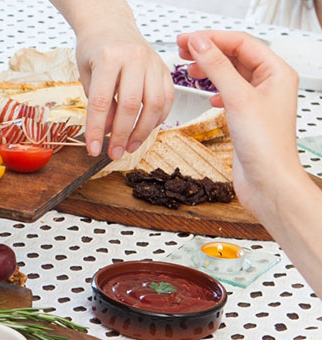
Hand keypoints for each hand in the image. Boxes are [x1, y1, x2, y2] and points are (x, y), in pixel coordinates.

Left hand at [76, 25, 173, 159]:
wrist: (110, 26)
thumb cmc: (94, 50)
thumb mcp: (87, 75)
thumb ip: (99, 103)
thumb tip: (109, 133)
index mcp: (109, 58)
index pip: (102, 101)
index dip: (97, 130)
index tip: (93, 149)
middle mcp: (134, 58)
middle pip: (131, 104)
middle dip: (122, 135)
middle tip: (114, 153)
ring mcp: (153, 62)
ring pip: (155, 104)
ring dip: (143, 131)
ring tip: (129, 147)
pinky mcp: (165, 68)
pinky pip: (167, 98)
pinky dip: (158, 118)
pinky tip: (146, 131)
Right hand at [178, 30, 303, 218]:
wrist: (268, 181)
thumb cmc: (266, 145)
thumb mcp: (237, 98)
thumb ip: (217, 67)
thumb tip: (200, 44)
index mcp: (277, 73)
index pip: (242, 43)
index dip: (213, 39)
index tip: (187, 40)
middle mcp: (270, 84)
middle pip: (236, 56)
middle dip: (209, 52)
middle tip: (183, 50)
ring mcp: (259, 101)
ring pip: (231, 74)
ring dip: (210, 70)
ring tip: (190, 69)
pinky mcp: (247, 117)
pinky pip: (229, 94)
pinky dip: (214, 90)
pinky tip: (208, 96)